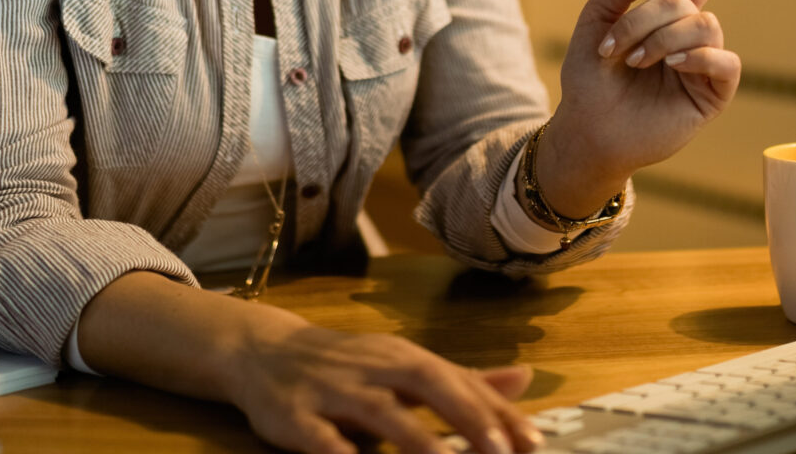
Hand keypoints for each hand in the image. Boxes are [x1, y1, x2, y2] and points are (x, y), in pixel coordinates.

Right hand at [227, 313, 539, 453]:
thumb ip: (462, 381)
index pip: (459, 381)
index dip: (497, 412)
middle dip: (466, 416)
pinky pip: (320, 436)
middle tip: (501, 452)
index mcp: (404, 357)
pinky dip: (340, 451)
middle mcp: (374, 367)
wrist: (263, 351)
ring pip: (380, 411)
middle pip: (427, 382)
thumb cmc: (347, 367)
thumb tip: (525, 378)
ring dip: (416, 439)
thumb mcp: (404, 368)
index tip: (533, 443)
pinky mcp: (294, 414)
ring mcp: (333, 389)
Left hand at [542, 0, 739, 208]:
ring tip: (634, 61)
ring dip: (662, 39)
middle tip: (615, 44)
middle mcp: (689, 34)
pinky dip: (699, 57)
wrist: (586, 129)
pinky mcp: (712, 94)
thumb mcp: (594, 23)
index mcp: (667, 14)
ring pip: (705, 25)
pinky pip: (727, 63)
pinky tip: (671, 66)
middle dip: (645, 17)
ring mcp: (703, 63)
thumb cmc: (590, 79)